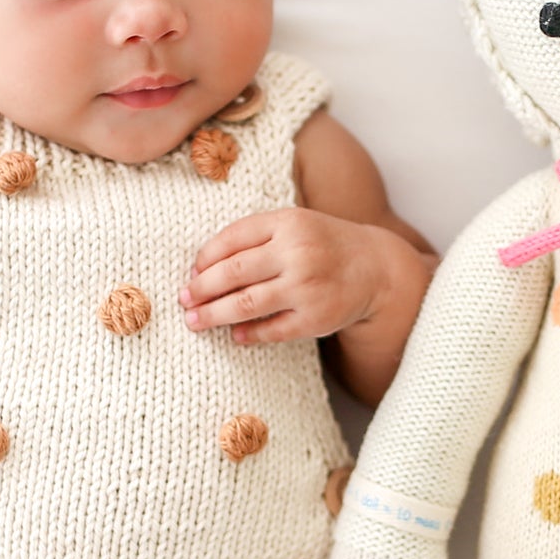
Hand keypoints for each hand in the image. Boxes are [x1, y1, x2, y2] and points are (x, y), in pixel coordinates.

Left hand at [179, 207, 399, 345]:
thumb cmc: (322, 244)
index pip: (231, 239)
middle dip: (201, 289)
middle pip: (232, 274)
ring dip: (214, 315)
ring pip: (246, 304)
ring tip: (195, 321)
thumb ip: (254, 237)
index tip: (192, 272)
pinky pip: (271, 330)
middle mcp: (297, 253)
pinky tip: (235, 335)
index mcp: (287, 223)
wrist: (375, 267)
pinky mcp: (315, 318)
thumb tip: (202, 268)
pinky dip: (248, 335)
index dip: (205, 259)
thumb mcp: (293, 225)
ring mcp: (306, 287)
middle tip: (184, 300)